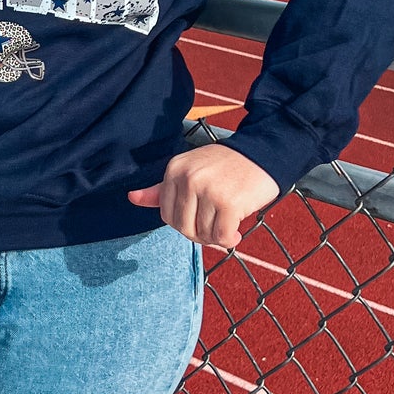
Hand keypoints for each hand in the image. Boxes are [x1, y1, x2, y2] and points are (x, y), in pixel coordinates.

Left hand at [127, 144, 278, 250]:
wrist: (262, 154)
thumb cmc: (225, 167)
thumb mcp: (190, 170)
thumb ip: (161, 189)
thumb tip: (132, 198)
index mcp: (174, 169)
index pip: (167, 215)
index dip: (185, 224)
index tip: (201, 218)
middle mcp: (188, 178)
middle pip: (183, 227)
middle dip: (200, 234)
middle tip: (216, 225)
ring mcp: (208, 190)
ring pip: (203, 234)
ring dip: (217, 236)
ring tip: (228, 223)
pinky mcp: (229, 203)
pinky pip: (221, 236)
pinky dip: (230, 238)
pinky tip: (237, 229)